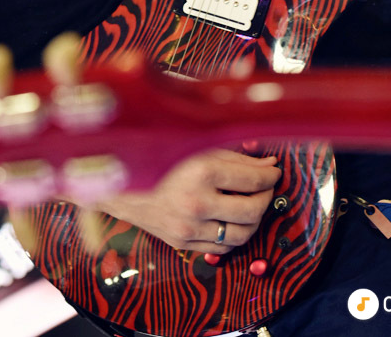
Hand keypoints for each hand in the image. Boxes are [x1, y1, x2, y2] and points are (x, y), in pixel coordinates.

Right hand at [93, 147, 280, 254]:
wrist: (117, 178)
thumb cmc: (156, 153)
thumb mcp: (196, 142)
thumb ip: (234, 154)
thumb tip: (268, 163)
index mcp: (201, 171)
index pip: (253, 179)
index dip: (269, 175)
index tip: (273, 171)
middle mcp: (196, 203)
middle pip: (252, 211)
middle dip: (266, 198)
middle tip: (266, 187)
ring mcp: (188, 227)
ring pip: (240, 235)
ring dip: (253, 220)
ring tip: (252, 204)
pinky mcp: (181, 242)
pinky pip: (220, 247)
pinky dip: (233, 235)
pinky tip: (231, 219)